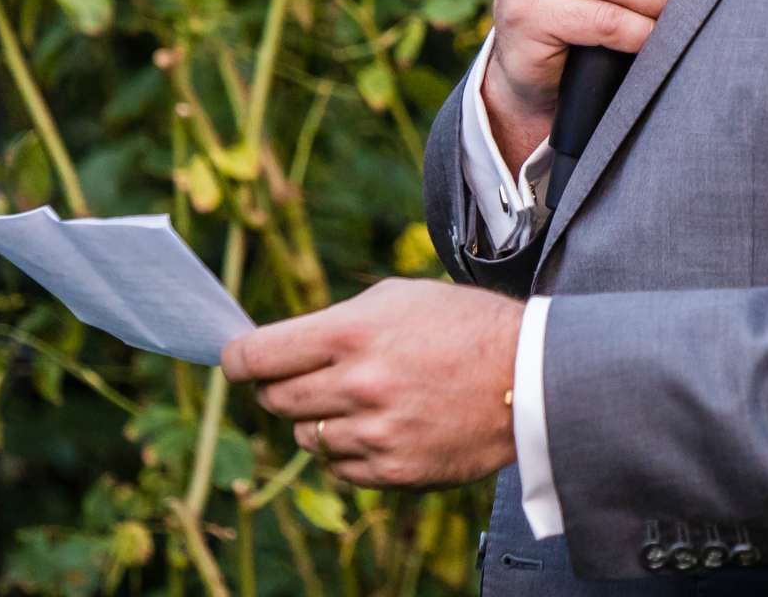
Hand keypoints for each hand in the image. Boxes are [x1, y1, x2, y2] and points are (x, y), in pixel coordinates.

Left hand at [220, 279, 524, 488]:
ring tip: (363, 401)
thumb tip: (275, 349)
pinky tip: (383, 426)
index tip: (240, 361)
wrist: (531, 374)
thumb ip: (334, 322)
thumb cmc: (464, 326)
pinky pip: (339, 467)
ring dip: (320, 420)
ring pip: (304, 437)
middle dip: (279, 388)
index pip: (255, 357)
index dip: (237, 360)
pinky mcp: (393, 469)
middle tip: (307, 378)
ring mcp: (374, 432)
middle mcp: (356, 384)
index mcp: (351, 333)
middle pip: (273, 400)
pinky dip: (349, 450)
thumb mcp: (398, 298)